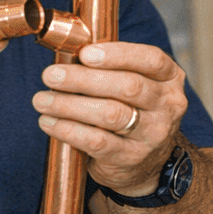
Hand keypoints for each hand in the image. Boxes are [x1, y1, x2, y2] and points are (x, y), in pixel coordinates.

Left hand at [32, 42, 188, 195]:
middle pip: (128, 86)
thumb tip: (67, 49)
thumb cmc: (132, 110)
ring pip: (111, 114)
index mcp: (170, 78)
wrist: (146, 164)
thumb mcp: (136, 85)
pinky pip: (97, 142)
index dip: (117, 54)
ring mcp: (153, 135)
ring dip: (70, 105)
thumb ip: (111, 67)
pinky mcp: (132, 158)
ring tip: (42, 100)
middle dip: (83, 79)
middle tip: (51, 75)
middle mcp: (168, 106)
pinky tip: (49, 122)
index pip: (151, 59)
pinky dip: (68, 130)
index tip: (84, 53)